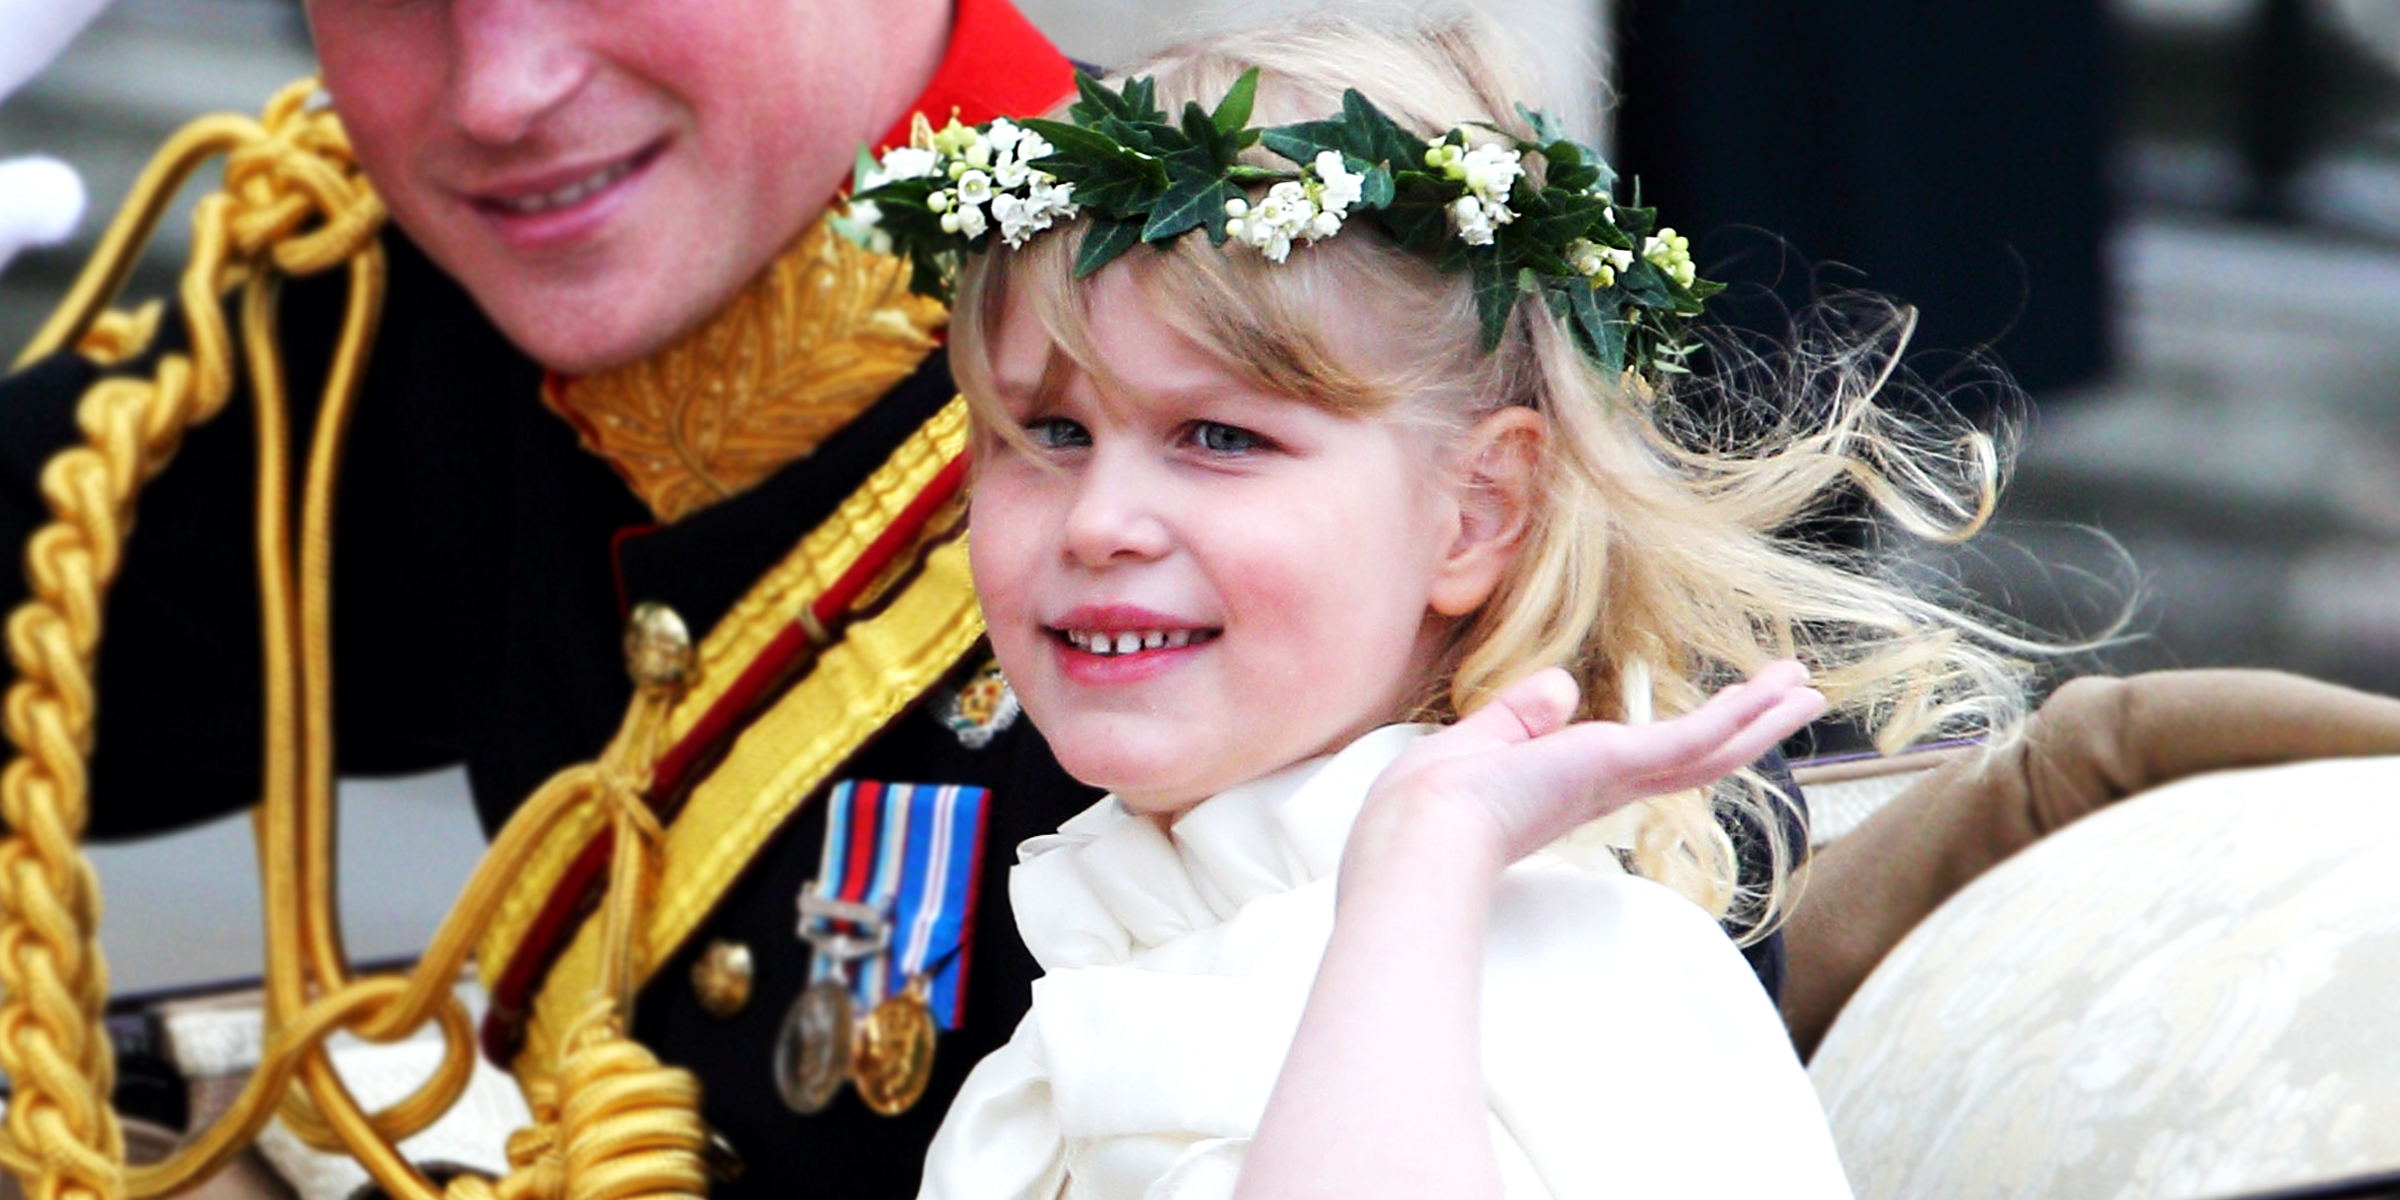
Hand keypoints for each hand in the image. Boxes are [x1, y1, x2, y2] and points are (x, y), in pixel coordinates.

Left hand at [1350, 661, 1826, 876]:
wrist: (1417, 839)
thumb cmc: (1424, 809)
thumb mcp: (1476, 747)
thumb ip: (1517, 717)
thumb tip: (1555, 686)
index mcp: (1570, 783)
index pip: (1645, 759)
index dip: (1689, 738)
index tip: (1721, 718)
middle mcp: (1604, 786)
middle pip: (1695, 756)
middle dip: (1745, 726)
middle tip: (1794, 700)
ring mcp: (1616, 778)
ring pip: (1708, 747)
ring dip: (1761, 716)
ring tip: (1807, 689)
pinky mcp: (1618, 764)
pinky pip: (1694, 737)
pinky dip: (1742, 715)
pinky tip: (1780, 692)